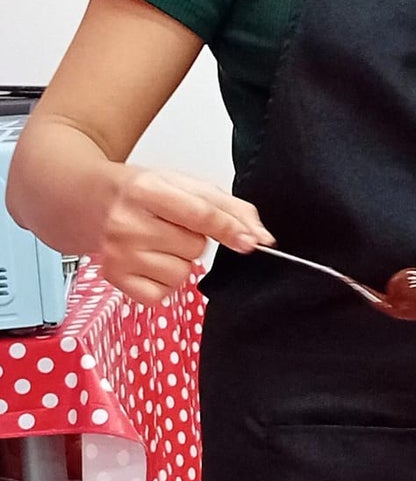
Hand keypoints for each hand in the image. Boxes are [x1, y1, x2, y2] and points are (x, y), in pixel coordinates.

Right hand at [98, 166, 271, 304]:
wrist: (90, 200)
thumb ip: (229, 207)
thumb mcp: (185, 184)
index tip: (252, 241)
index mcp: (148, 190)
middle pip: (194, 247)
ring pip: (180, 274)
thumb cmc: (142, 192)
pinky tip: (149, 261)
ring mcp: (117, 254)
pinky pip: (161, 295)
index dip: (230, 229)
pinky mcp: (113, 279)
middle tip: (171, 226)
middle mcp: (127, 223)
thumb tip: (261, 237)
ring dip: (179, 261)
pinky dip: (163, 283)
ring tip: (157, 242)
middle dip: (194, 239)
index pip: (201, 214)